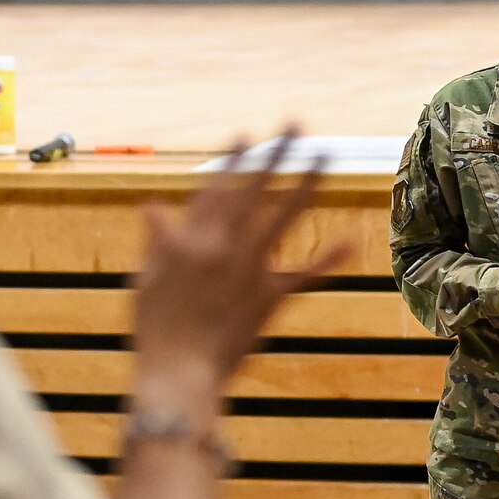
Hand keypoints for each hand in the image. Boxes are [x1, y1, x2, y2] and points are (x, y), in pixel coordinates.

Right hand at [131, 131, 350, 395]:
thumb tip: (154, 207)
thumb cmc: (155, 331)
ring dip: (304, 184)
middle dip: (274, 154)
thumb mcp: (146, 281)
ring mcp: (249, 269)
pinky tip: (351, 239)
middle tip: (294, 124)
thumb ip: (158, 242)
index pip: (214, 189)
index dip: (231, 161)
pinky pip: (302, 275)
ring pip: (282, 217)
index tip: (245, 136)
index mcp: (189, 238)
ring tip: (322, 157)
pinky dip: (327, 259)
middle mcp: (222, 245)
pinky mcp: (269, 297)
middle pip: (252, 189)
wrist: (179, 373)